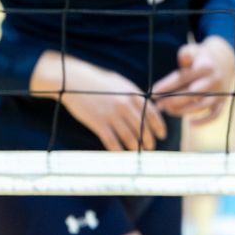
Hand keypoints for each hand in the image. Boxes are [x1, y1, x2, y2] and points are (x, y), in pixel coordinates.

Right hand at [32, 51, 166, 152]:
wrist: (73, 81)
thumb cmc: (97, 81)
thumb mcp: (120, 83)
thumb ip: (134, 95)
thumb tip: (147, 106)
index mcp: (133, 94)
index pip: (152, 114)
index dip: (159, 127)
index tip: (162, 136)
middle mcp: (125, 105)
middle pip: (143, 129)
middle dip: (149, 141)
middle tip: (150, 148)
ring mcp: (112, 115)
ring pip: (130, 138)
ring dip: (135, 148)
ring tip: (138, 152)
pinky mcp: (98, 123)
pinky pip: (112, 141)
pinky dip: (118, 150)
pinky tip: (120, 154)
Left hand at [152, 36, 234, 125]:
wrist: (224, 61)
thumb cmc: (201, 57)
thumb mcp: (194, 50)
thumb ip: (186, 54)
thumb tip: (183, 56)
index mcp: (206, 66)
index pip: (183, 78)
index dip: (167, 85)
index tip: (153, 92)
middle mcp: (215, 80)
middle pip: (192, 93)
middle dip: (172, 100)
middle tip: (158, 105)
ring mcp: (220, 91)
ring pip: (201, 106)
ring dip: (183, 111)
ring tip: (168, 111)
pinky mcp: (223, 101)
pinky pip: (215, 114)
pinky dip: (205, 120)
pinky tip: (191, 124)